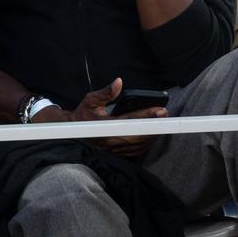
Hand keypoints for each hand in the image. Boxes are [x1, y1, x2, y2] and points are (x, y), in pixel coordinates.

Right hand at [32, 78, 164, 156]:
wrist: (72, 133)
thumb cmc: (83, 115)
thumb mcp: (91, 100)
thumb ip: (106, 92)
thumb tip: (118, 82)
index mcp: (104, 126)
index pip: (131, 121)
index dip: (146, 116)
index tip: (160, 110)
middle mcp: (111, 140)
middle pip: (140, 135)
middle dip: (154, 124)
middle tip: (164, 114)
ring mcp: (115, 149)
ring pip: (140, 144)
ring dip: (152, 134)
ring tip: (161, 122)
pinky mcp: (118, 154)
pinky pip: (137, 150)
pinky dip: (146, 142)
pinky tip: (152, 133)